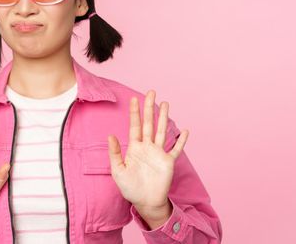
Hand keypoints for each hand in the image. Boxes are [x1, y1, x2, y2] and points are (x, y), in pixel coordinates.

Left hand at [107, 90, 188, 213]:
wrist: (145, 202)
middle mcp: (147, 147)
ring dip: (164, 118)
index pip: (134, 126)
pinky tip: (185, 131)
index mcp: (134, 148)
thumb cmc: (130, 188)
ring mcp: (158, 153)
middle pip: (149, 123)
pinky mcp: (168, 162)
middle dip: (149, 108)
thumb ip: (114, 153)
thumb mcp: (117, 170)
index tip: (134, 99)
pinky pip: (176, 149)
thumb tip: (110, 135)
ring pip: (162, 131)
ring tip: (165, 103)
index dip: (134, 113)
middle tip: (151, 92)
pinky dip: (181, 141)